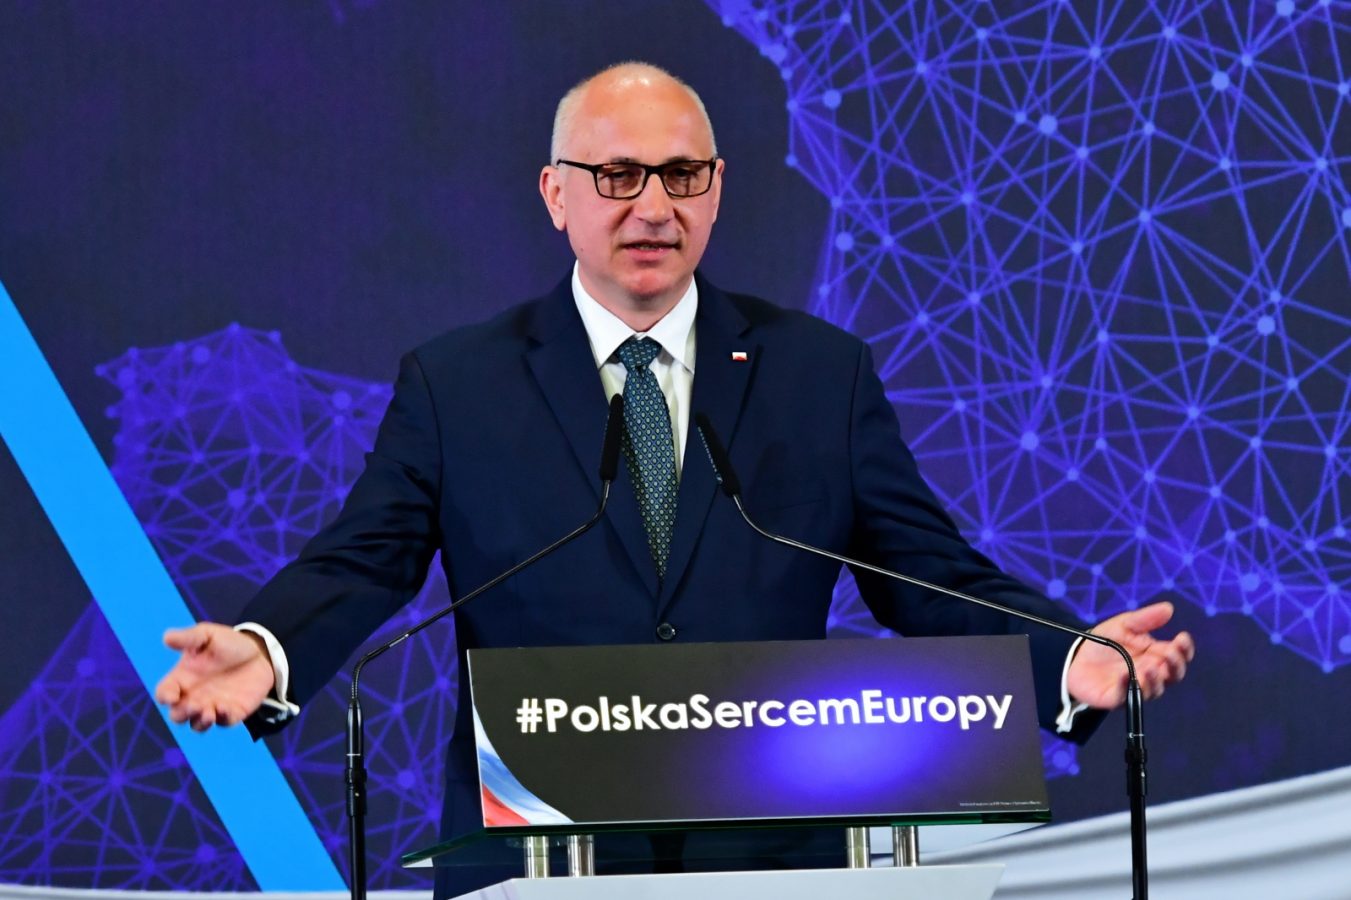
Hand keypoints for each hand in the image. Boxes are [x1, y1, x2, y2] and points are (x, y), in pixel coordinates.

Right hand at [154, 623, 275, 730]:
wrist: (260, 653)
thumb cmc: (229, 643)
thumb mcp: (209, 636)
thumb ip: (189, 638)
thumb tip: (166, 637)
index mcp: (182, 678)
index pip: (164, 693)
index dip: (165, 697)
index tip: (172, 695)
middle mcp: (193, 696)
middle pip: (177, 715)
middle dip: (182, 714)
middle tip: (194, 705)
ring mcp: (212, 706)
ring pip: (197, 725)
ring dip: (200, 722)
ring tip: (209, 713)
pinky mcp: (231, 712)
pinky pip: (223, 722)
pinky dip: (222, 719)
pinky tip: (225, 707)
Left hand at [1066, 601, 1194, 708]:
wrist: (1077, 658)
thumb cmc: (1106, 643)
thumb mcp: (1124, 625)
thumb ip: (1145, 619)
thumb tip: (1168, 608)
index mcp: (1156, 655)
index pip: (1178, 655)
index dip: (1184, 649)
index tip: (1182, 637)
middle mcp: (1151, 674)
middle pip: (1172, 675)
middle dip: (1175, 665)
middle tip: (1170, 654)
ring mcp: (1135, 687)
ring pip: (1154, 689)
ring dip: (1155, 680)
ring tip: (1151, 668)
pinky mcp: (1117, 698)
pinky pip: (1125, 696)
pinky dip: (1126, 686)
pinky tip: (1124, 675)